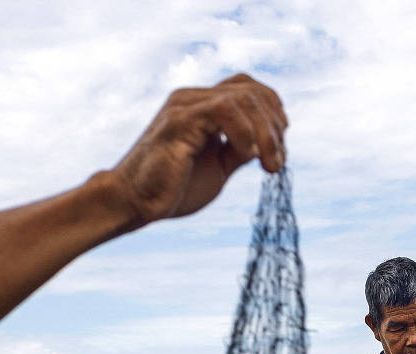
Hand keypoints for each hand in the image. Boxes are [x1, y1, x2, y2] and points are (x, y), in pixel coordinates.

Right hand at [106, 75, 287, 227]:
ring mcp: (184, 106)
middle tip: (277, 162)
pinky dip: (245, 133)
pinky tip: (248, 156)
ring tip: (270, 165)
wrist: (134, 203)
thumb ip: (240, 149)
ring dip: (266, 132)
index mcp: (200, 106)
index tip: (281, 147)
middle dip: (275, 124)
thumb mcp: (219, 166)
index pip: (246, 87)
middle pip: (250, 89)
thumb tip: (268, 143)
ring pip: (242, 98)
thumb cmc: (172, 188)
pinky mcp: (179, 121)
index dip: (272, 110)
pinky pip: (224, 111)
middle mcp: (192, 98)